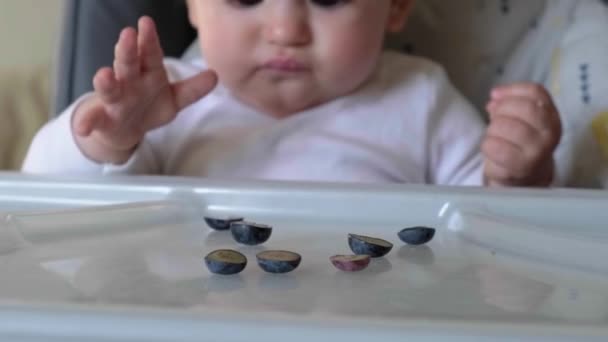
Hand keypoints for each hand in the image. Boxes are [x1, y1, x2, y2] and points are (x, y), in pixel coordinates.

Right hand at [72, 16, 216, 163]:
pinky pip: (93, 120)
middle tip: (128, 34)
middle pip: (128, 64)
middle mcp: (128, 82)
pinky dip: (86, 122)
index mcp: (148, 73)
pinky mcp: (102, 119)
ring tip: (104, 75)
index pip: (150, 54)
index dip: (150, 40)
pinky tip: (83, 127)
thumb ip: (192, 89)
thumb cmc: (149, 106)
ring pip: (109, 89)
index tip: (147, 23)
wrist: (125, 130)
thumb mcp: (174, 99)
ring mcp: (114, 100)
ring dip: (105, 82)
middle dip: (128, 50)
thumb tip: (215, 76)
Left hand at [483, 83, 561, 186]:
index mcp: (551, 116)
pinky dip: (488, 145)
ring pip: (506, 126)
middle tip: (494, 118)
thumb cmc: (520, 142)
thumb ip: (511, 102)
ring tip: (495, 136)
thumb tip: (495, 95)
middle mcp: (550, 133)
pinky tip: (492, 148)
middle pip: (523, 107)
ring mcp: (538, 151)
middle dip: (501, 109)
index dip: (511, 90)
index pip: (535, 92)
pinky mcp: (521, 166)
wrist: (524, 176)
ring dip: (492, 129)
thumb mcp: (521, 119)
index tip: (495, 95)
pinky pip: (495, 146)